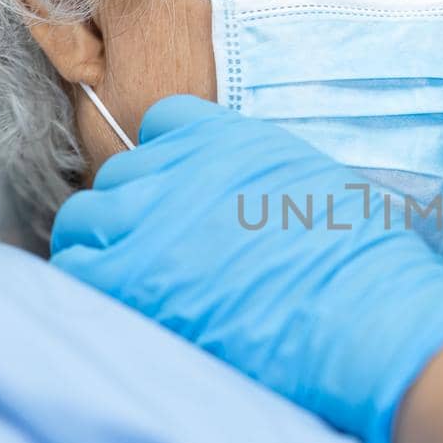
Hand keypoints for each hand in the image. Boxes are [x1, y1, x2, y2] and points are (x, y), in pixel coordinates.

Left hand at [50, 95, 442, 442]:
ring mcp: (149, 221)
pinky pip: (77, 267)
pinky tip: (121, 306)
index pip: (163, 123)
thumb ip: (264, 179)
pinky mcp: (131, 279)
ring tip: (132, 281)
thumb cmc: (365, 264)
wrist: (363, 318)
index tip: (179, 197)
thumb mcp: (320, 187)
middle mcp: (181, 169)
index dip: (167, 162)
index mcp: (231, 140)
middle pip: (119, 175)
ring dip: (101, 244)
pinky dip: (89, 284)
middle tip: (160, 252)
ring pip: (84, 217)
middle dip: (132, 209)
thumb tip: (246, 203)